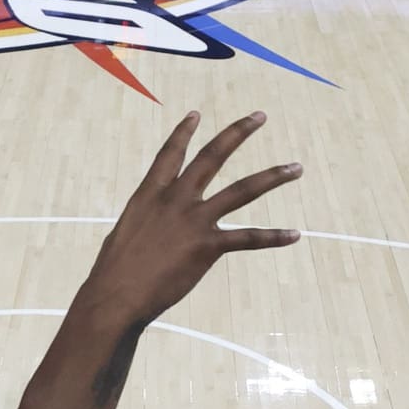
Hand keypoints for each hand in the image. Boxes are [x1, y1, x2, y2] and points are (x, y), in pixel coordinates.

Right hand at [78, 111, 302, 327]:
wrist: (117, 294)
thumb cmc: (113, 272)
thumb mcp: (126, 234)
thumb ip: (146, 223)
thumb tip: (153, 230)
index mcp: (150, 194)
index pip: (170, 155)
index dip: (183, 133)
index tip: (196, 114)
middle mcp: (176, 199)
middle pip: (212, 157)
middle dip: (238, 134)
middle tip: (259, 117)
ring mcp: (194, 220)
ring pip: (242, 190)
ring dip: (272, 177)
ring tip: (295, 168)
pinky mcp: (208, 246)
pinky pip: (248, 239)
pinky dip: (273, 237)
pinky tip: (294, 234)